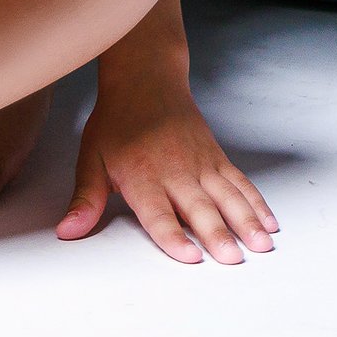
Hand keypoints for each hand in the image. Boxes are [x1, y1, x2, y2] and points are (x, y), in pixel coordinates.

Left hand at [57, 65, 276, 265]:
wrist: (147, 79)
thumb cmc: (117, 122)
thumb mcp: (92, 158)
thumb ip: (86, 198)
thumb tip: (67, 231)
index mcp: (143, 176)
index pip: (159, 214)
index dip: (174, 237)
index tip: (191, 257)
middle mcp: (176, 171)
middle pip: (199, 208)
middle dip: (218, 234)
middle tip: (234, 258)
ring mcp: (201, 163)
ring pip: (228, 195)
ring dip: (247, 220)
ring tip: (263, 244)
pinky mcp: (217, 157)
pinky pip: (240, 182)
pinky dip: (256, 201)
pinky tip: (269, 221)